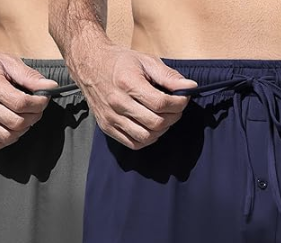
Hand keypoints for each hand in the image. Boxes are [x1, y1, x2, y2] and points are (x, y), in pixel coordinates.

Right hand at [0, 41, 58, 148]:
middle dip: (33, 117)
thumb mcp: (6, 61)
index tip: (43, 99)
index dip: (39, 103)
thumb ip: (30, 76)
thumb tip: (50, 87)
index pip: (21, 103)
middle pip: (16, 122)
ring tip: (24, 117)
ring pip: (7, 136)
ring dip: (22, 130)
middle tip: (36, 109)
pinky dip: (8, 139)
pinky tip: (11, 126)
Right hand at [70, 44, 196, 148]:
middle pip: (156, 123)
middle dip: (173, 117)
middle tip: (176, 108)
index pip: (161, 103)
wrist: (89, 64)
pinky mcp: (107, 127)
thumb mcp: (145, 61)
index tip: (183, 98)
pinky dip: (147, 139)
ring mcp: (111, 117)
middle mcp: (117, 102)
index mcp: (128, 83)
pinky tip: (151, 127)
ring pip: (146, 137)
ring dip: (161, 130)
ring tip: (164, 118)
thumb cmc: (120, 62)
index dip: (178, 103)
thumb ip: (168, 76)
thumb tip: (190, 87)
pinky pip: (133, 143)